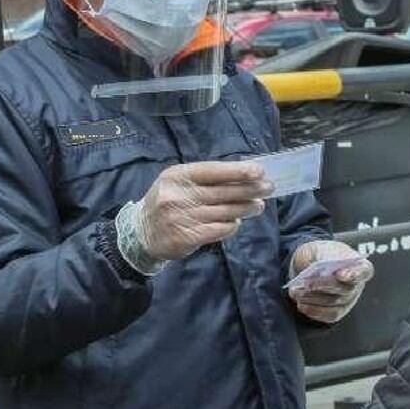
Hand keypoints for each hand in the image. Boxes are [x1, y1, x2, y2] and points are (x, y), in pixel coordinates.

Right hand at [123, 162, 271, 267]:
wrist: (140, 233)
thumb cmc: (167, 202)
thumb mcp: (178, 183)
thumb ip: (205, 179)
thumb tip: (242, 176)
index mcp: (178, 176)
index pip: (213, 171)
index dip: (237, 171)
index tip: (259, 171)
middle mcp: (179, 195)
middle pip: (223, 192)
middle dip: (250, 190)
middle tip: (268, 189)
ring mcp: (182, 217)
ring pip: (225, 212)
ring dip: (246, 208)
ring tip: (258, 206)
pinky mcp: (186, 237)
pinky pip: (219, 230)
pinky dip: (231, 226)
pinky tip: (236, 222)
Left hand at [287, 241, 374, 323]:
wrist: (312, 265)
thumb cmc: (320, 255)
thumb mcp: (320, 248)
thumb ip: (322, 256)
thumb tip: (320, 268)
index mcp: (358, 264)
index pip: (363, 271)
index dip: (353, 274)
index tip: (340, 275)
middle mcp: (357, 284)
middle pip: (346, 289)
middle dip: (323, 286)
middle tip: (304, 283)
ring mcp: (350, 300)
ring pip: (335, 303)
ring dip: (314, 299)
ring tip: (296, 292)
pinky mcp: (339, 311)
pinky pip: (330, 315)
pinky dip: (314, 311)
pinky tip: (301, 304)